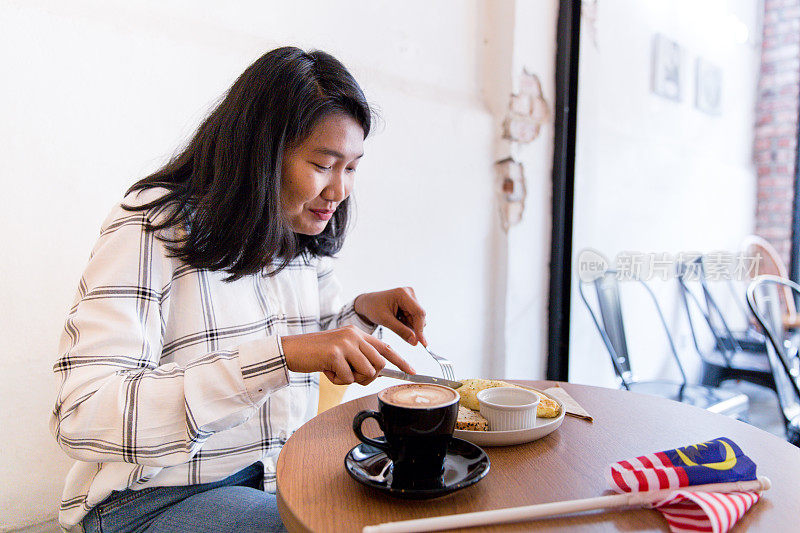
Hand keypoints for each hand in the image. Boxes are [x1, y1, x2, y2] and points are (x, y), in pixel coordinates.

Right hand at [280, 325, 415, 385]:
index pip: (385, 348)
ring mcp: (345, 344)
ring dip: (352, 379)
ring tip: (336, 372)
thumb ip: (358, 356)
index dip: (401, 361)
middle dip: (368, 377)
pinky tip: (326, 371)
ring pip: (366, 372)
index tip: (412, 371)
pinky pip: (348, 378)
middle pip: (379, 364)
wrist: (292, 349)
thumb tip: (375, 372)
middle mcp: (354, 335)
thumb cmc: (316, 354)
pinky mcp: (335, 354)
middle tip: (351, 376)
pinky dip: (337, 381)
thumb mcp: (341, 350)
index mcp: (357, 333)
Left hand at [354, 287, 426, 346]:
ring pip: (417, 319)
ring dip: (408, 326)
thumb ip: (401, 331)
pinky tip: (397, 321)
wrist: (368, 303)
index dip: (421, 329)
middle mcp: (410, 293)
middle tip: (399, 332)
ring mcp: (411, 298)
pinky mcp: (411, 303)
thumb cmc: (373, 308)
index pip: (418, 313)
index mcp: (403, 294)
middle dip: (412, 328)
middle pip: (419, 316)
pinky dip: (407, 323)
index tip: (423, 343)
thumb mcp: (385, 321)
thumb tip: (415, 342)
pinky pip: (414, 318)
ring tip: (394, 323)